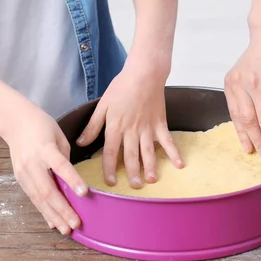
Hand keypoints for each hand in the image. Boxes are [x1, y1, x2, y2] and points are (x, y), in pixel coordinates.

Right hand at [5, 105, 87, 234]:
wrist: (15, 122)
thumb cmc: (42, 126)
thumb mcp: (59, 137)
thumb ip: (65, 160)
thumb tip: (71, 182)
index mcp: (46, 148)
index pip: (60, 166)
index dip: (72, 181)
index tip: (84, 194)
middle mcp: (33, 163)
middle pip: (48, 189)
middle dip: (63, 209)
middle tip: (76, 223)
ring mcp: (24, 173)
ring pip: (39, 199)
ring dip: (54, 216)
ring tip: (66, 229)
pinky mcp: (20, 179)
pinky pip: (33, 198)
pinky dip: (44, 211)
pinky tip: (53, 222)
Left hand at [76, 62, 183, 187]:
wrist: (144, 73)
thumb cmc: (121, 87)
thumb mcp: (103, 105)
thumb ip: (93, 126)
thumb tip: (81, 143)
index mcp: (116, 126)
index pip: (111, 152)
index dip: (110, 168)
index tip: (111, 182)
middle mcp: (132, 130)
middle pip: (131, 156)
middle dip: (132, 173)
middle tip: (134, 187)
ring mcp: (148, 128)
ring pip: (148, 152)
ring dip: (150, 167)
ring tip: (151, 180)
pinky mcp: (160, 124)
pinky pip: (168, 141)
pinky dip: (174, 153)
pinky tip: (179, 165)